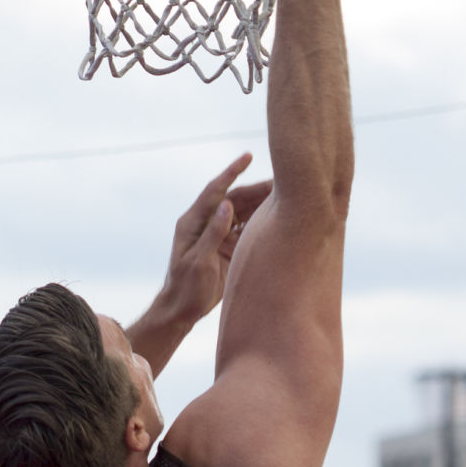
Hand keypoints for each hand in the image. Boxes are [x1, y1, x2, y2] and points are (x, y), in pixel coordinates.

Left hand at [125, 155, 271, 376]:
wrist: (181, 310)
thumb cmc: (185, 287)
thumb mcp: (198, 261)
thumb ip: (213, 232)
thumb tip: (227, 205)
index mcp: (193, 221)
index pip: (215, 189)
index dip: (232, 172)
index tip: (248, 156)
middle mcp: (206, 222)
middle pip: (234, 199)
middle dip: (256, 189)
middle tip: (280, 182)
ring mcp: (217, 234)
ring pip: (242, 213)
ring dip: (260, 204)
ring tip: (284, 196)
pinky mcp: (226, 247)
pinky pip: (245, 229)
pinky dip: (260, 222)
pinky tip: (277, 218)